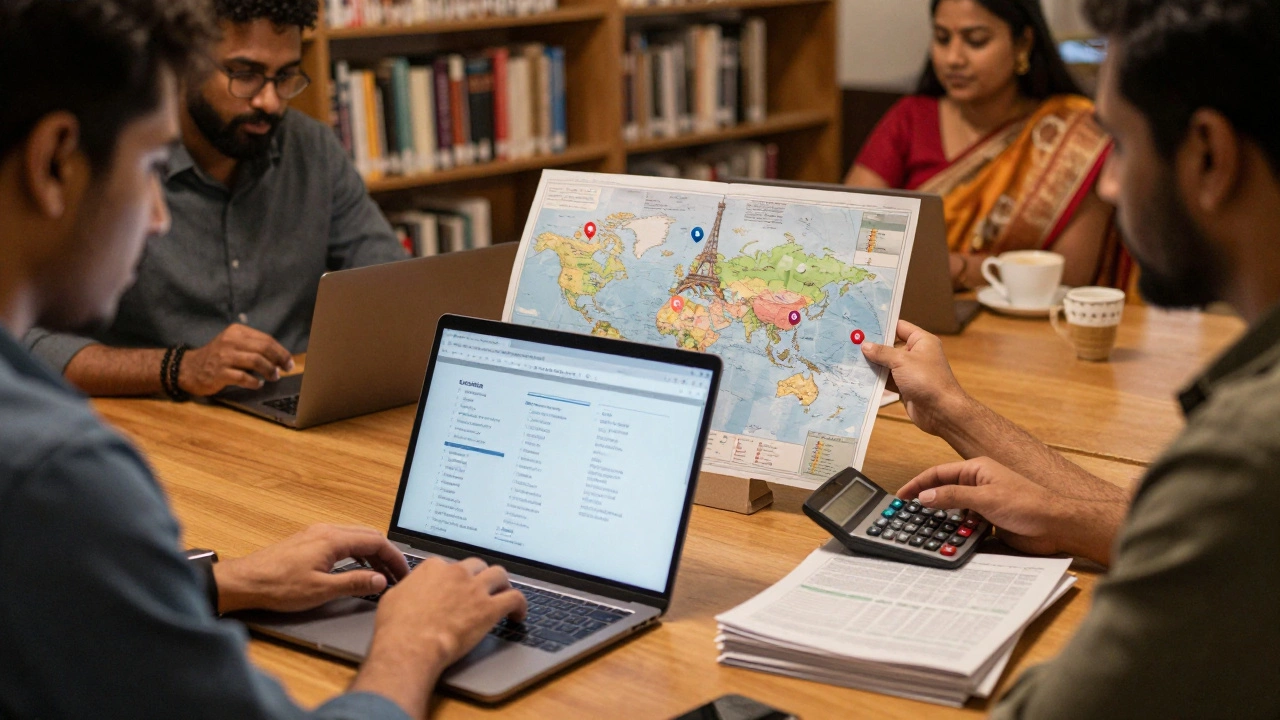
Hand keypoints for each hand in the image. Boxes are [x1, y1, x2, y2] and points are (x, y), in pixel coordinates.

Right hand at [179, 323, 293, 395]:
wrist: (189, 368)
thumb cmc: (216, 357)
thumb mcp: (232, 344)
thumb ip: (252, 346)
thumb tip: (279, 357)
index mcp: (236, 331)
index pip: (266, 339)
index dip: (281, 351)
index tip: (289, 361)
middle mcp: (230, 341)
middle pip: (263, 348)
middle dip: (279, 360)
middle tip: (286, 369)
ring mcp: (224, 357)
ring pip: (256, 361)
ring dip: (269, 371)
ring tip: (274, 377)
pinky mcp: (219, 373)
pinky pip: (243, 377)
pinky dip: (254, 382)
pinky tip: (258, 384)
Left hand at [212, 524, 409, 613]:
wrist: (244, 582)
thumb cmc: (277, 586)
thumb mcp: (321, 590)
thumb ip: (354, 583)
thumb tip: (380, 579)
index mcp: (333, 539)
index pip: (376, 541)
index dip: (395, 557)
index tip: (404, 573)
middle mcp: (326, 530)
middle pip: (368, 535)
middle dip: (387, 554)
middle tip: (397, 574)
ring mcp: (316, 534)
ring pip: (355, 537)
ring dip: (372, 553)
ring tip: (382, 573)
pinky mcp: (308, 541)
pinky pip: (342, 540)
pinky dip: (357, 552)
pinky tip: (357, 567)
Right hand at [372, 557, 527, 666]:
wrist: (410, 645)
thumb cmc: (396, 628)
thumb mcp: (393, 598)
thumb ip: (407, 588)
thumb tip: (409, 590)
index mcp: (433, 568)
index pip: (450, 565)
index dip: (455, 577)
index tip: (456, 587)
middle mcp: (457, 572)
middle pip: (477, 566)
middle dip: (480, 576)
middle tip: (481, 589)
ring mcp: (475, 589)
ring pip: (499, 574)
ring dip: (502, 584)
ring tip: (503, 595)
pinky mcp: (490, 608)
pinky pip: (515, 598)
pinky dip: (520, 604)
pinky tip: (518, 614)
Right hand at [861, 320, 969, 436]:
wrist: (941, 411)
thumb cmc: (926, 379)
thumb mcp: (902, 361)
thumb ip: (882, 352)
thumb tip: (864, 345)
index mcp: (921, 341)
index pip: (899, 327)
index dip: (882, 326)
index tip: (862, 325)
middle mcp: (916, 354)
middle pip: (891, 346)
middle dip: (873, 346)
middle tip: (850, 342)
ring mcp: (910, 371)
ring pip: (887, 364)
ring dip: (872, 364)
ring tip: (850, 358)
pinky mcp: (905, 387)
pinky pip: (888, 379)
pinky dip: (876, 379)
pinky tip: (859, 376)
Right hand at [897, 457, 1067, 556]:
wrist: (1056, 527)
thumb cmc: (1030, 504)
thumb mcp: (986, 498)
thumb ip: (953, 497)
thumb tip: (926, 496)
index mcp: (977, 469)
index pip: (939, 473)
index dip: (918, 484)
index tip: (902, 495)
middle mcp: (979, 484)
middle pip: (944, 491)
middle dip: (927, 502)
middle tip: (907, 514)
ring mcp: (984, 503)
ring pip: (953, 510)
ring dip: (942, 519)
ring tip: (925, 528)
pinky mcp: (989, 521)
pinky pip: (965, 525)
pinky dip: (956, 531)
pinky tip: (949, 538)